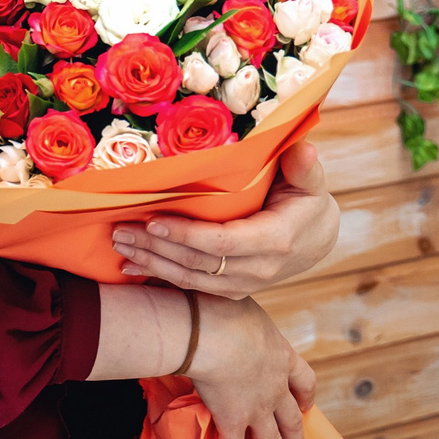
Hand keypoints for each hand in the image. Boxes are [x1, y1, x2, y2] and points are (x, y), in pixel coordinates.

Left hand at [110, 141, 339, 297]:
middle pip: (198, 262)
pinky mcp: (232, 289)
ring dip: (152, 262)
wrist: (318, 239)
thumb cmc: (307, 201)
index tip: (153, 219)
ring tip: (120, 244)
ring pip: (190, 279)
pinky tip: (132, 266)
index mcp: (275, 240)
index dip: (186, 234)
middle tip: (120, 228)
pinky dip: (161, 277)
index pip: (222, 242)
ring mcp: (244, 284)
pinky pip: (192, 287)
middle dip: (156, 246)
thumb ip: (304, 167)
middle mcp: (259, 269)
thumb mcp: (311, 182)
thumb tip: (304, 149)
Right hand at [182, 295, 317, 438]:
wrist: (211, 330)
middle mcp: (275, 387)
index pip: (303, 380)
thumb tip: (218, 304)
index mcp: (281, 356)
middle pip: (292, 420)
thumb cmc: (221, 307)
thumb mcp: (240, 303)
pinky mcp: (232, 420)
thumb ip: (237, 317)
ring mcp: (256, 408)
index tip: (305, 405)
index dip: (305, 396)